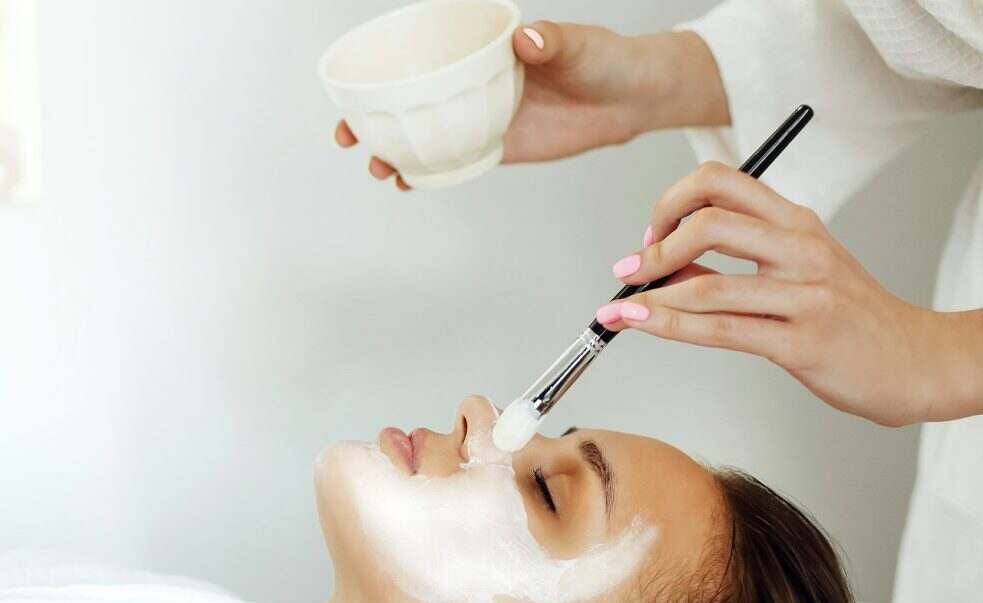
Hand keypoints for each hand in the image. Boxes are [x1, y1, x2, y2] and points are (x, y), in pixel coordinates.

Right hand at [335, 25, 727, 189]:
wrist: (632, 97)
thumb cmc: (605, 58)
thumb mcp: (577, 44)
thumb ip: (551, 40)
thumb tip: (527, 40)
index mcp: (482, 50)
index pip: (421, 56)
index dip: (381, 71)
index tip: (352, 86)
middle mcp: (474, 83)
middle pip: (410, 100)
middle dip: (371, 118)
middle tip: (350, 135)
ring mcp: (482, 116)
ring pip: (426, 135)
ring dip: (395, 151)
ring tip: (380, 167)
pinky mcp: (498, 147)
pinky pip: (455, 161)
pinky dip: (429, 173)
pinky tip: (408, 182)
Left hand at [594, 163, 982, 426]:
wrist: (920, 363)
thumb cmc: (855, 321)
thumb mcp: (799, 275)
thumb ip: (736, 264)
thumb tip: (666, 264)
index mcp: (799, 222)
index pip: (722, 181)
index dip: (673, 201)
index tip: (651, 235)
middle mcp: (801, 248)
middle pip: (708, 220)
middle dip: (653, 246)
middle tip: (631, 271)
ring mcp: (805, 294)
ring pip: (707, 283)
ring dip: (649, 295)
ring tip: (619, 309)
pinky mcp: (802, 342)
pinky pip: (721, 330)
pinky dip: (668, 326)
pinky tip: (640, 325)